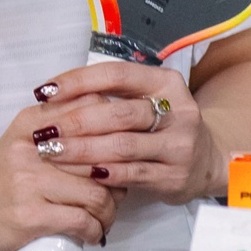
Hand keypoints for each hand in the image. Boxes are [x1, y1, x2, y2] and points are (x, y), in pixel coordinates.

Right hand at [0, 103, 120, 250]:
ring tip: (105, 218)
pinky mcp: (29, 215)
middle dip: (120, 179)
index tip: (120, 153)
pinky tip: (93, 234)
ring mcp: (28, 182)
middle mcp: (29, 148)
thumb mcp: (23, 143)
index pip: (91, 112)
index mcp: (30, 123)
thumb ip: (58, 127)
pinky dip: (95, 231)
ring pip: (96, 193)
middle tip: (118, 194)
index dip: (118, 132)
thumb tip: (113, 127)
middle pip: (100, 155)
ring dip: (110, 212)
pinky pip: (81, 221)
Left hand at [31, 58, 217, 201]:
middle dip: (76, 122)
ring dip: (82, 150)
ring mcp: (180, 145)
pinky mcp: (175, 176)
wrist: (206, 162)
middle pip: (119, 113)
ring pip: (123, 146)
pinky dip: (105, 173)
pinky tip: (81, 172)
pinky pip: (133, 174)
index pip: (116, 75)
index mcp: (166, 83)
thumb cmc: (160, 126)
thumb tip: (52, 93)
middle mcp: (179, 111)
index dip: (77, 81)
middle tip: (44, 130)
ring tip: (52, 151)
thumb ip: (109, 93)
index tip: (45, 92)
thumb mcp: (145, 100)